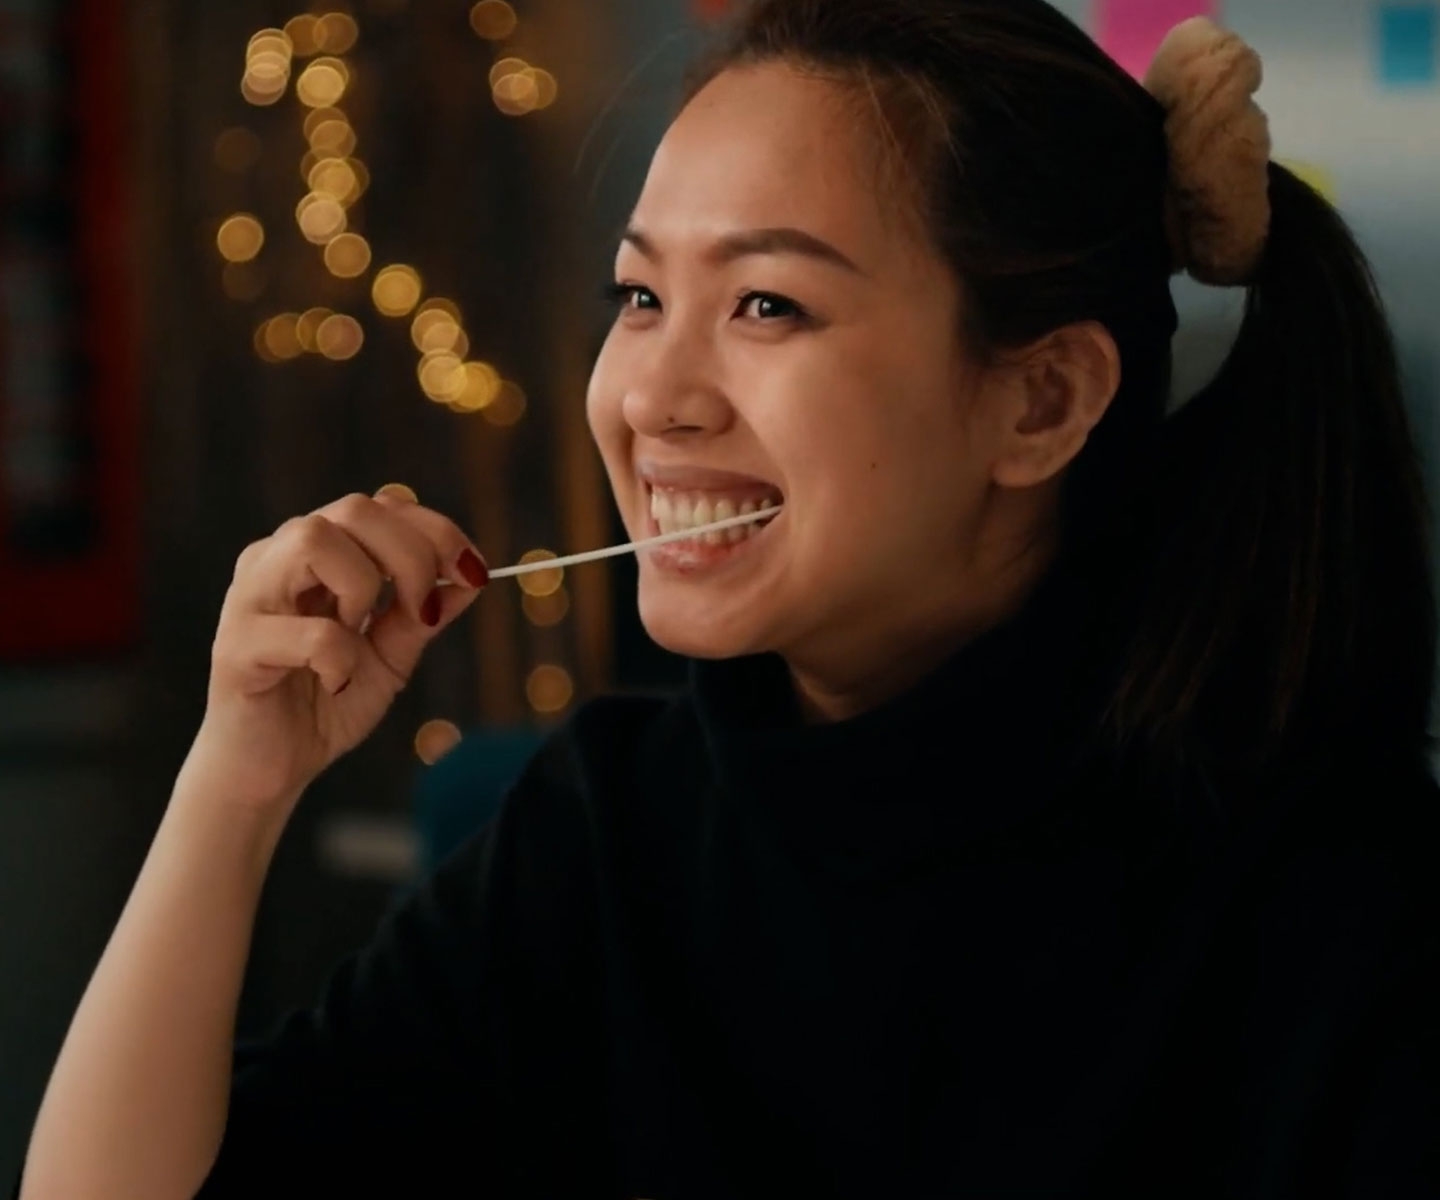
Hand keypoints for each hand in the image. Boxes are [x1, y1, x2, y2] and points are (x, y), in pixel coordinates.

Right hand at [185, 485, 487, 815]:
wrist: (273, 768)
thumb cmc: (326, 702)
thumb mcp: (392, 655)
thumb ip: (425, 613)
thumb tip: (472, 576)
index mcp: (313, 554)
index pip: (380, 507)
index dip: (435, 530)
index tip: (473, 571)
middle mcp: (276, 559)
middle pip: (353, 510)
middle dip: (412, 556)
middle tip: (424, 612)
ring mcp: (249, 596)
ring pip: (315, 540)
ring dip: (363, 588)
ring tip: (359, 635)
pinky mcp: (237, 646)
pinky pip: (310, 632)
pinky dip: (340, 659)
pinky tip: (334, 682)